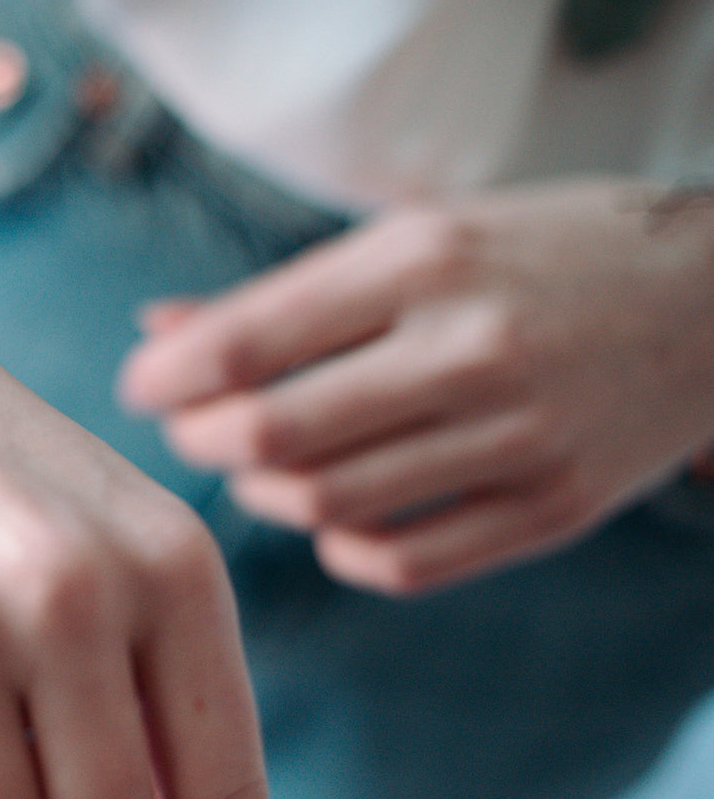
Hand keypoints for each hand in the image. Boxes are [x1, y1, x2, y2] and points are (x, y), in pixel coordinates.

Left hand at [120, 179, 713, 594]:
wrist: (713, 300)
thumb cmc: (538, 252)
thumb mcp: (414, 237)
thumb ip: (284, 294)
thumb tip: (157, 331)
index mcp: (422, 259)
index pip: (250, 340)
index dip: (167, 378)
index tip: (140, 387)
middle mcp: (470, 347)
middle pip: (274, 434)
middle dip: (200, 440)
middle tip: (188, 427)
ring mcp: (521, 437)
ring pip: (328, 504)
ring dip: (262, 493)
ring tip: (257, 463)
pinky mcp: (556, 509)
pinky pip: (404, 561)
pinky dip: (341, 546)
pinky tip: (333, 512)